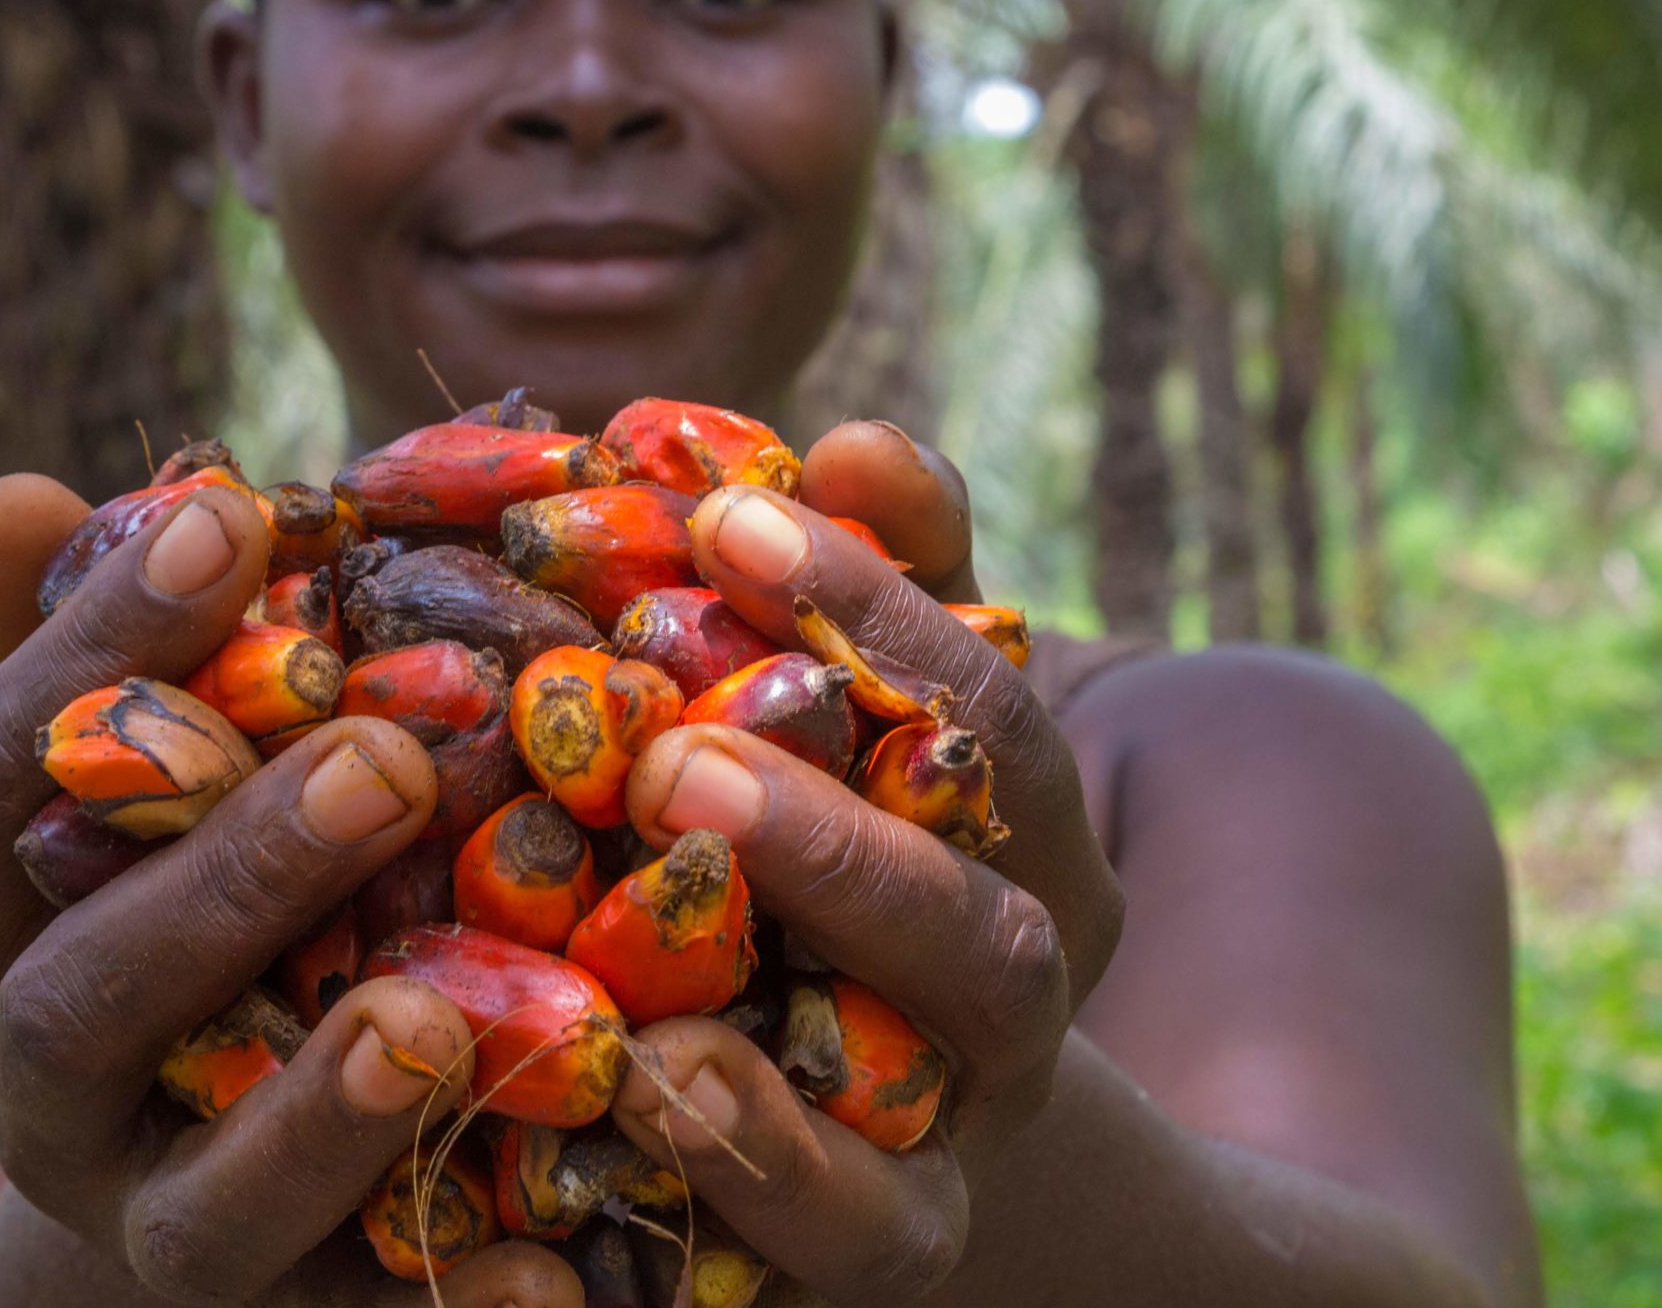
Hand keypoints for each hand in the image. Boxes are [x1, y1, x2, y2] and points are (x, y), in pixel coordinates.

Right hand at [0, 478, 584, 1306]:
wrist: (199, 1154)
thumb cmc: (184, 890)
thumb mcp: (130, 773)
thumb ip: (92, 653)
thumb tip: (24, 489)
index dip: (102, 646)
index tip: (234, 511)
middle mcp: (34, 1073)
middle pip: (89, 988)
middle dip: (230, 875)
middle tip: (382, 758)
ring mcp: (144, 1212)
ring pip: (200, 1196)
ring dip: (319, 1111)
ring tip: (431, 1021)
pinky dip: (448, 1307)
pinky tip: (560, 1281)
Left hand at [603, 424, 1124, 1305]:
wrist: (875, 1096)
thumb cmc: (846, 849)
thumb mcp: (871, 707)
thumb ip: (879, 584)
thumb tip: (854, 436)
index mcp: (1025, 840)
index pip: (986, 712)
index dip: (875, 609)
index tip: (727, 513)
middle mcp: (1015, 998)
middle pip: (979, 934)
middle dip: (839, 849)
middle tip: (676, 770)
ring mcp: (950, 1141)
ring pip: (913, 1126)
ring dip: (775, 1099)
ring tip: (661, 1015)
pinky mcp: (874, 1255)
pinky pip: (840, 1250)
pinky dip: (752, 1186)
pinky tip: (637, 1104)